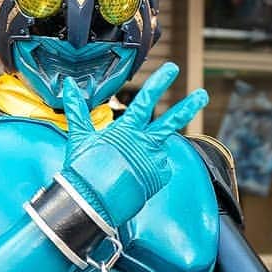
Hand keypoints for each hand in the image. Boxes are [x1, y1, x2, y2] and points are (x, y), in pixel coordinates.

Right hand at [59, 62, 207, 229]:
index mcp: (126, 130)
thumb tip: (68, 86)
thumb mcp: (80, 137)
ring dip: (154, 151)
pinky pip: (162, 167)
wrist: (90, 202)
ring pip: (161, 147)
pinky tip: (135, 176)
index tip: (172, 69)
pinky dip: (151, 168)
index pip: (145, 101)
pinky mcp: (159, 177)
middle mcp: (144, 142)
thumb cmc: (83, 170)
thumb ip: (78, 110)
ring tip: (133, 162)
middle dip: (189, 106)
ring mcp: (154, 160)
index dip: (159, 83)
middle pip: (172, 120)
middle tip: (203, 94)